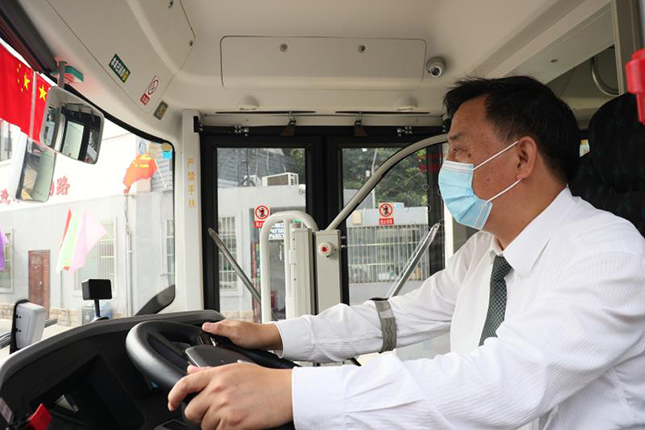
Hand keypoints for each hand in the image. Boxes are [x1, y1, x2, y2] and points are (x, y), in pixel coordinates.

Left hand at [168, 364, 292, 429]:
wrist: (285, 391)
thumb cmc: (265, 379)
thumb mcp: (236, 367)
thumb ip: (211, 371)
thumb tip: (191, 370)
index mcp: (218, 374)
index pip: (185, 384)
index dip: (174, 395)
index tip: (172, 402)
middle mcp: (218, 390)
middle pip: (191, 410)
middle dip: (199, 415)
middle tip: (212, 414)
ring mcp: (225, 407)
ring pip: (204, 425)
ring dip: (214, 425)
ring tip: (231, 416)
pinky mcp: (233, 423)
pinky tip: (236, 423)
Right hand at [202, 320, 282, 350]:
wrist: (267, 340)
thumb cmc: (253, 335)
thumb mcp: (234, 332)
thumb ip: (219, 329)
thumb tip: (205, 326)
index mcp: (224, 324)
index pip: (207, 328)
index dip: (201, 336)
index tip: (195, 345)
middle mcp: (227, 328)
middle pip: (212, 336)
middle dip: (207, 343)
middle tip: (203, 354)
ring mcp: (231, 335)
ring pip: (218, 342)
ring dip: (215, 348)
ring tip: (212, 356)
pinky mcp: (236, 341)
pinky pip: (225, 346)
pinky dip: (223, 350)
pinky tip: (224, 356)